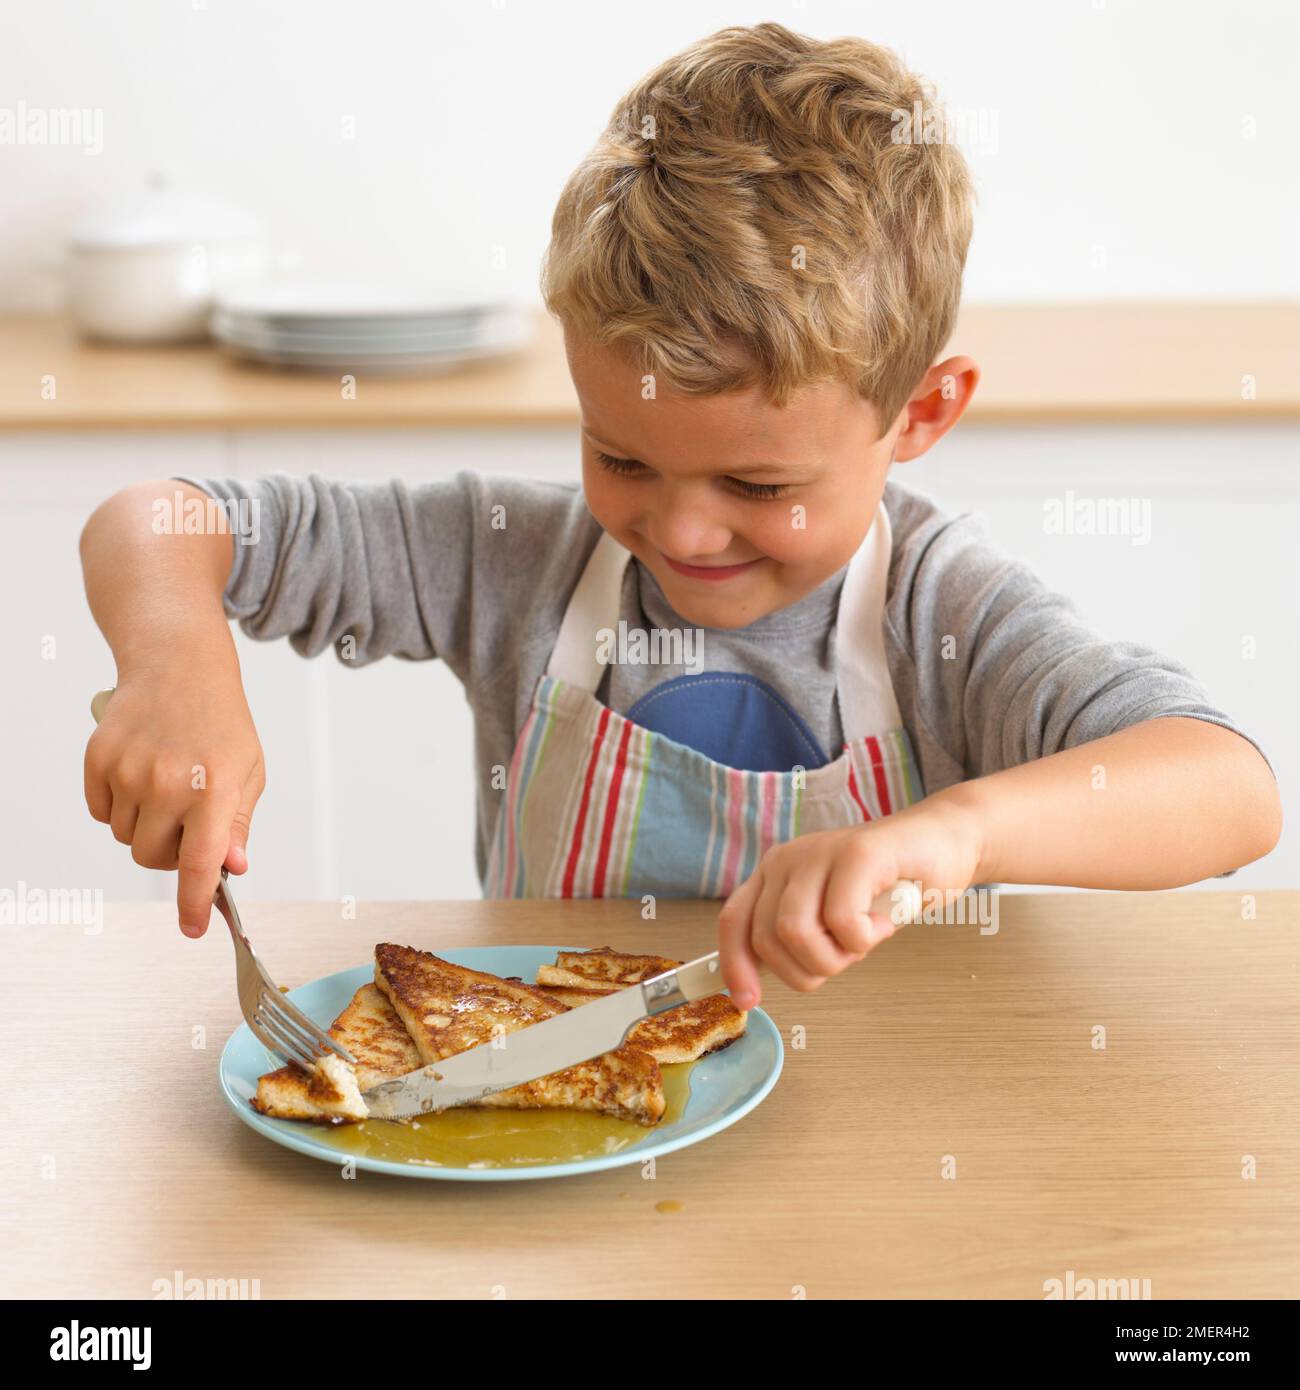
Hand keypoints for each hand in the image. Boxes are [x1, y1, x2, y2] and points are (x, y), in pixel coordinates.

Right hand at [84, 650, 264, 936]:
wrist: (178, 668)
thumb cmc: (220, 723)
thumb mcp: (249, 772)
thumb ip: (236, 825)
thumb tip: (232, 868)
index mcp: (213, 789)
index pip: (199, 864)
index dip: (194, 903)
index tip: (194, 929)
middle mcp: (168, 783)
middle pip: (153, 858)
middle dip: (170, 852)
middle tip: (186, 822)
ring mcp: (128, 771)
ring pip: (126, 837)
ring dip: (145, 826)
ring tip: (166, 786)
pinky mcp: (97, 760)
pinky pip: (101, 813)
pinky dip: (118, 806)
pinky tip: (139, 774)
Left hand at [717, 794, 982, 1007]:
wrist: (944, 844)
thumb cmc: (889, 887)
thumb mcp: (831, 916)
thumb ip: (798, 937)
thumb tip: (756, 982)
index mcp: (775, 874)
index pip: (735, 922)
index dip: (735, 966)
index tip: (748, 1001)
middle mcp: (788, 859)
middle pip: (768, 939)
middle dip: (808, 969)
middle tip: (846, 955)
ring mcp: (820, 852)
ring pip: (796, 932)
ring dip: (835, 957)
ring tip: (863, 940)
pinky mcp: (857, 853)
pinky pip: (841, 920)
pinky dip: (864, 939)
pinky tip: (882, 925)